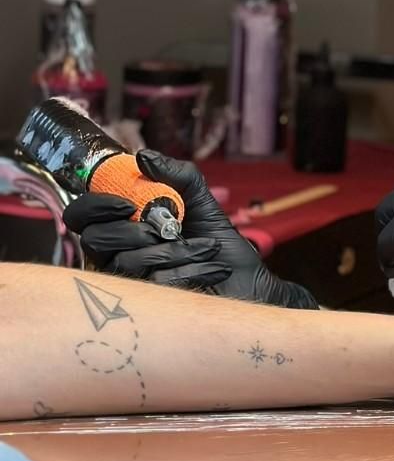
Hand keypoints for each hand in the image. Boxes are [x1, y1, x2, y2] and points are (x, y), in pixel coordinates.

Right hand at [62, 151, 318, 309]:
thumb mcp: (200, 199)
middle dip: (136, 231)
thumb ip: (175, 174)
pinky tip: (214, 269)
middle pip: (95, 239)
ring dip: (176, 251)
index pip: (81, 215)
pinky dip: (191, 269)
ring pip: (127, 262)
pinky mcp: (148, 305)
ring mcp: (130, 282)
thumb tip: (143, 155)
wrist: (245, 279)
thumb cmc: (219, 241)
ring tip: (207, 247)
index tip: (127, 204)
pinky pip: (155, 282)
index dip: (95, 206)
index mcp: (122, 225)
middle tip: (170, 229)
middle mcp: (117, 254)